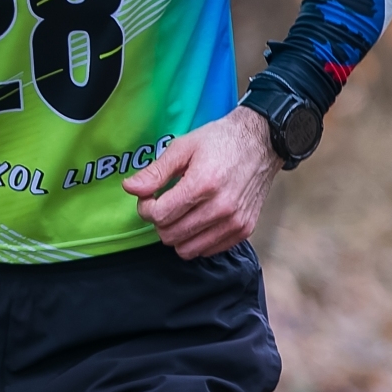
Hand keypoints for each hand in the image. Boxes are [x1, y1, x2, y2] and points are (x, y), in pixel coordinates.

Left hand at [122, 106, 282, 259]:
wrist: (261, 142)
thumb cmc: (220, 141)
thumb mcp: (183, 147)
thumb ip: (156, 171)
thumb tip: (130, 188)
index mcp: (202, 184)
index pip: (159, 215)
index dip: (146, 208)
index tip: (149, 197)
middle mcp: (220, 208)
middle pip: (170, 235)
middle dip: (160, 221)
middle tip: (164, 204)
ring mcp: (234, 222)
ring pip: (187, 249)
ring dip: (177, 234)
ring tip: (180, 213)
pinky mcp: (244, 230)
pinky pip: (208, 250)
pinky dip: (196, 240)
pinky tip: (198, 219)